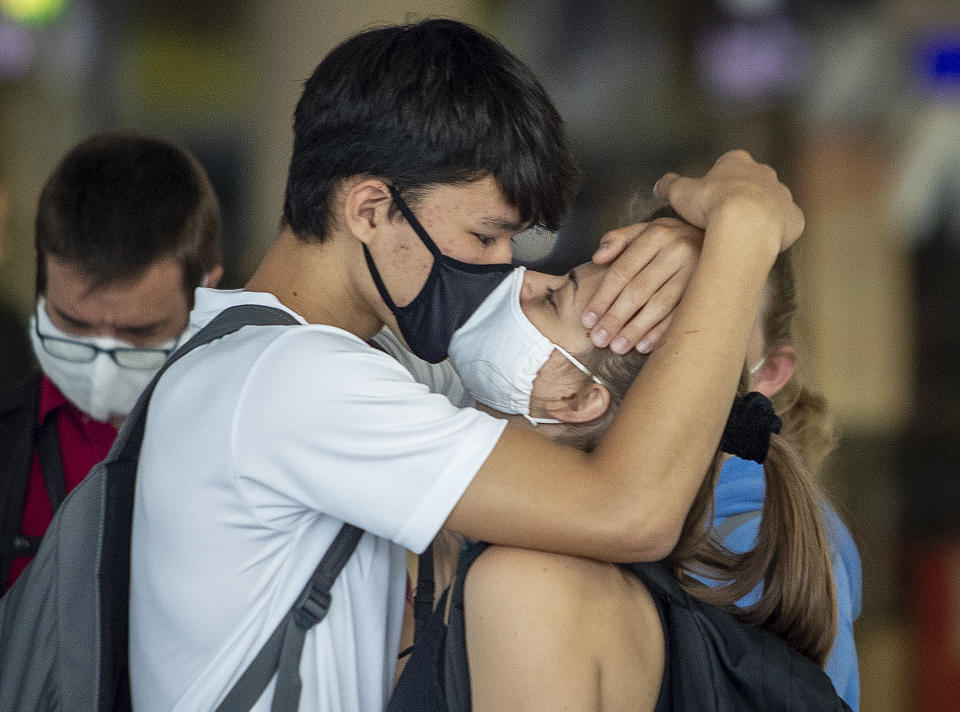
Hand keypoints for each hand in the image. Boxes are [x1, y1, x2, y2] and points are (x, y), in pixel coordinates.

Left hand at [583, 217, 702, 353]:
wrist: (722, 237)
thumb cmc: (671, 239)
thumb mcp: (645, 230)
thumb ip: (617, 239)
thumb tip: (597, 258)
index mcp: (656, 235)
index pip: (622, 271)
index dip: (603, 297)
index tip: (588, 319)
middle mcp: (677, 251)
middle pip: (639, 290)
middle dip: (615, 318)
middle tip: (599, 339)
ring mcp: (695, 271)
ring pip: (660, 305)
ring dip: (636, 329)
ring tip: (618, 347)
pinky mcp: (707, 289)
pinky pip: (681, 314)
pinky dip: (662, 332)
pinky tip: (645, 346)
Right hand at [653, 149, 803, 251]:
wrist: (746, 224)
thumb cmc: (711, 204)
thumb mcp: (680, 192)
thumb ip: (669, 185)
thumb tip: (658, 185)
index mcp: (737, 161)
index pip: (727, 165)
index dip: (716, 182)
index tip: (709, 199)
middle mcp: (764, 173)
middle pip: (753, 182)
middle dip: (742, 196)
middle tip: (725, 218)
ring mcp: (782, 195)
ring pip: (772, 202)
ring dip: (760, 214)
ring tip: (742, 234)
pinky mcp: (795, 217)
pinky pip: (786, 224)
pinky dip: (775, 232)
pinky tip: (760, 243)